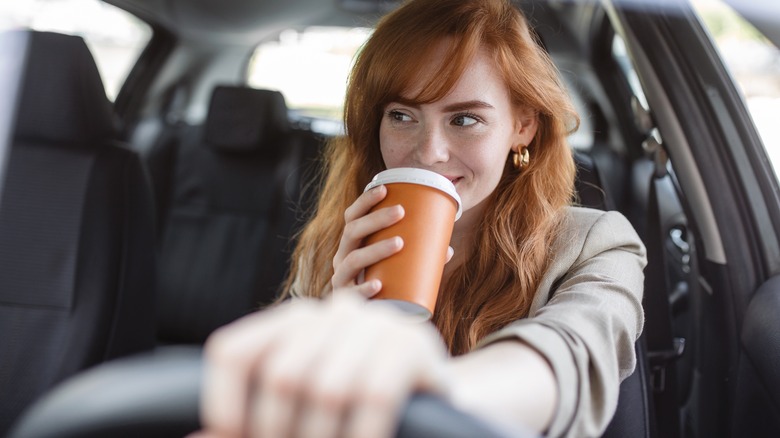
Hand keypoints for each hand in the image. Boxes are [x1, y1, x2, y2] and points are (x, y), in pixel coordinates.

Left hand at [199, 290, 449, 437]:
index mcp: (293, 321)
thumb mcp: (301, 409)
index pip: (233, 350)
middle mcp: (332, 312)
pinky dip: (362, 435)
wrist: (433, 399)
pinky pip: (374, 396)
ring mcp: (377, 324)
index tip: (234, 437)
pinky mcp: (413, 346)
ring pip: (327, 389)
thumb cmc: (356, 409)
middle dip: (279, 433)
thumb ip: (254, 421)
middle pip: (281, 375)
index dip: (223, 402)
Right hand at [330, 185, 453, 296]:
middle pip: (352, 231)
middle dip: (376, 219)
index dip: (365, 201)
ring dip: (375, 248)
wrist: (365, 319)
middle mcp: (342, 258)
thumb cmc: (382, 285)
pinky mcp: (345, 300)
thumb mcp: (394, 266)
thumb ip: (417, 257)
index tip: (385, 189)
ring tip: (400, 242)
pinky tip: (378, 285)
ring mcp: (341, 278)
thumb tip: (447, 248)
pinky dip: (364, 288)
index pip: (352, 217)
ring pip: (353, 259)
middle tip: (401, 212)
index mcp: (351, 245)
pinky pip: (352, 293)